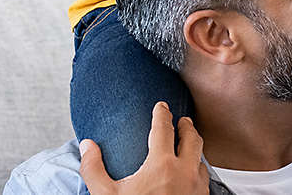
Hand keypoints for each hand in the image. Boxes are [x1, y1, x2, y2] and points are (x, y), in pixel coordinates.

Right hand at [79, 102, 209, 194]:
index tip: (161, 106)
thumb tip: (87, 145)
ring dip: (195, 149)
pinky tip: (190, 174)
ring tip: (188, 145)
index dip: (162, 114)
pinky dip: (198, 170)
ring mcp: (197, 188)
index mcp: (162, 164)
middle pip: (193, 138)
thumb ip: (94, 169)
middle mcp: (185, 172)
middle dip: (187, 126)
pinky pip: (204, 179)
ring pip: (201, 159)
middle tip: (182, 120)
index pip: (164, 128)